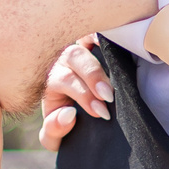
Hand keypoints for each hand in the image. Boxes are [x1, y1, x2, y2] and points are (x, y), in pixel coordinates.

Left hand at [38, 35, 112, 150]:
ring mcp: (77, 48)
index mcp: (49, 79)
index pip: (65, 81)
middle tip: (109, 96)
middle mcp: (61, 60)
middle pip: (75, 57)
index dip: (84, 95)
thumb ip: (54, 131)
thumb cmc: (63, 122)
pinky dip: (104, 36)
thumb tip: (69, 114)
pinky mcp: (91, 41)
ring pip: (86, 42)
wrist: (72, 116)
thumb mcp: (54, 135)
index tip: (101, 113)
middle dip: (94, 76)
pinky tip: (117, 44)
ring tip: (118, 75)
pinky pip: (95, 32)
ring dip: (104, 58)